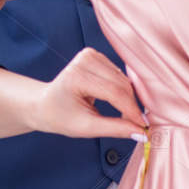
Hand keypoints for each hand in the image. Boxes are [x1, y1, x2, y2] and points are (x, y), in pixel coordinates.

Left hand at [34, 48, 148, 139]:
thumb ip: (115, 128)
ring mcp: (90, 55)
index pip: (114, 92)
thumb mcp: (86, 128)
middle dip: (131, 106)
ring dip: (128, 99)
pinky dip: (122, 90)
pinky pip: (119, 75)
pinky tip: (116, 102)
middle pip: (121, 84)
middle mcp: (84, 60)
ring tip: (122, 116)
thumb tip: (141, 132)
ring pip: (123, 80)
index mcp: (77, 77)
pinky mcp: (95, 56)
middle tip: (135, 126)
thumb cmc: (61, 116)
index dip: (131, 110)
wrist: (45, 104)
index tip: (143, 126)